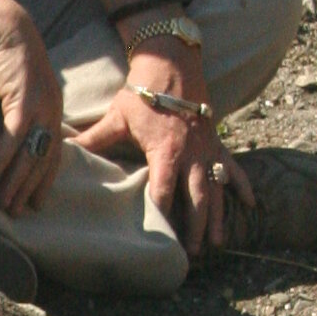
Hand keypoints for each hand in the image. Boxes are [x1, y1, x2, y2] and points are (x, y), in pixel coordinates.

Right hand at [0, 4, 64, 215]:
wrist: (6, 27)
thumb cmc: (7, 59)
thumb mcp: (18, 90)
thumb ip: (18, 112)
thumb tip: (9, 135)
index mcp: (52, 110)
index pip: (51, 153)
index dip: (44, 180)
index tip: (35, 204)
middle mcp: (52, 111)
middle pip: (42, 159)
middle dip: (29, 188)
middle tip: (15, 213)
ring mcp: (40, 106)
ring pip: (30, 153)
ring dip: (15, 181)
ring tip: (3, 203)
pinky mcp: (23, 99)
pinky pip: (14, 135)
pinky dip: (3, 156)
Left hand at [75, 52, 254, 258]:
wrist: (171, 63)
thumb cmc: (143, 91)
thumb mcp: (117, 116)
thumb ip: (94, 139)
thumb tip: (65, 150)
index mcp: (166, 150)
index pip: (163, 190)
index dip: (162, 213)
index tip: (159, 237)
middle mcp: (191, 153)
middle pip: (196, 198)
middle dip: (195, 226)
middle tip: (192, 252)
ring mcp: (207, 149)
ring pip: (216, 189)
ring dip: (217, 216)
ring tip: (217, 243)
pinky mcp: (216, 141)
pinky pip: (233, 167)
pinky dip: (242, 185)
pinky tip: (251, 204)